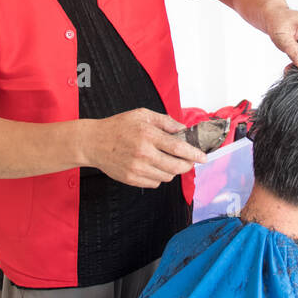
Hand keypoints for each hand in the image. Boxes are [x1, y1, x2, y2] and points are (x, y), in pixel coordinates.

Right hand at [84, 108, 206, 188]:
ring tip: (166, 160)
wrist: (93, 142)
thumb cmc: (118, 126)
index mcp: (147, 135)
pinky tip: (153, 166)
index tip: (203, 157)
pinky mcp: (131, 179)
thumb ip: (165, 121)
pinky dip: (159, 176)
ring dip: (172, 170)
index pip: (178, 147)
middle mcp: (143, 153)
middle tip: (189, 160)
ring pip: (167, 177)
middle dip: (187, 165)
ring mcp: (136, 168)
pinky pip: (155, 183)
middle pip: (176, 167)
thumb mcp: (142, 115)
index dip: (194, 154)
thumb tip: (184, 130)